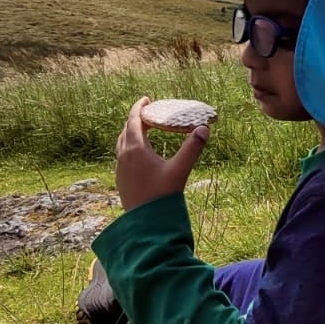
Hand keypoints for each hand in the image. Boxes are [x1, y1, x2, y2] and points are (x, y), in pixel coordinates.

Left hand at [113, 96, 209, 210]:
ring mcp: (120, 168)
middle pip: (126, 130)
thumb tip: (204, 128)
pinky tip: (140, 154)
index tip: (146, 99)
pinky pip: (122, 155)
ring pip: (122, 143)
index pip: (134, 120)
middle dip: (136, 118)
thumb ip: (192, 148)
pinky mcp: (120, 179)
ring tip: (144, 130)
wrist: (145, 224)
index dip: (139, 107)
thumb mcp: (180, 170)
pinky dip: (129, 146)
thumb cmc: (162, 196)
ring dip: (131, 132)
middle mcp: (124, 156)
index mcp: (136, 149)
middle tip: (148, 113)